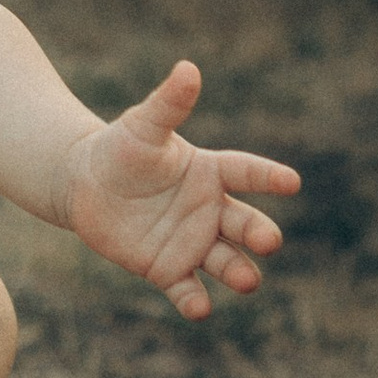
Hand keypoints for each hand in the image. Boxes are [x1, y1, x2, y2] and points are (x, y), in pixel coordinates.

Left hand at [60, 60, 298, 318]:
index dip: (269, 177)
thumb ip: (169, 103)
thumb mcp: (143, 125)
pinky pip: (187, 289)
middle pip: (244, 224)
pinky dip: (195, 301)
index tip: (292, 182)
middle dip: (259, 235)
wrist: (85, 183)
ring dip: (238, 271)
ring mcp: (191, 242)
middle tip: (267, 242)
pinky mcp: (166, 269)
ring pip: (225, 261)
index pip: (247, 172)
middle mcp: (209, 211)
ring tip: (245, 279)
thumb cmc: (120, 148)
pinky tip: (199, 309)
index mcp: (210, 172)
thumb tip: (188, 68)